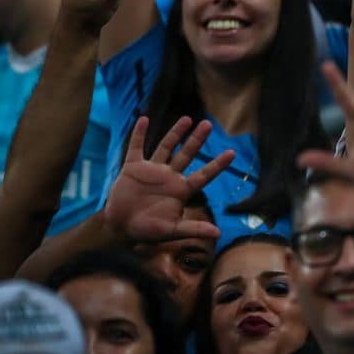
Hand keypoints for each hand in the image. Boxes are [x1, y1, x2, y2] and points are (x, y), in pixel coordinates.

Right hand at [103, 116, 229, 245]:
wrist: (121, 228)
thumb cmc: (148, 231)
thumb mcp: (172, 231)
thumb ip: (193, 230)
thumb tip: (218, 234)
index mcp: (181, 190)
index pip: (204, 175)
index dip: (217, 164)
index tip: (232, 152)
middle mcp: (169, 177)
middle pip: (186, 154)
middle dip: (197, 140)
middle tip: (208, 124)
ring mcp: (152, 170)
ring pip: (165, 147)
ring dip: (175, 133)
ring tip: (187, 118)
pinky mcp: (133, 168)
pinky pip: (136, 147)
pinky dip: (139, 134)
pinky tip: (144, 119)